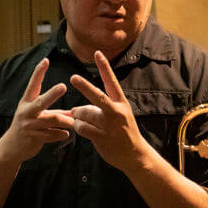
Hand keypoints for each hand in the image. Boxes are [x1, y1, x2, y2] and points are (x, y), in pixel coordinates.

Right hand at [0, 59, 73, 163]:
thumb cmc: (26, 127)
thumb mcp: (35, 116)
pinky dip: (60, 134)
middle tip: (62, 86)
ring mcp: (30, 125)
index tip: (46, 60)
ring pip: (52, 120)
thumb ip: (54, 112)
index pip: (33, 85)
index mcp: (26, 102)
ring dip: (66, 121)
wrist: (11, 148)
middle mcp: (26, 112)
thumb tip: (74, 112)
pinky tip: (65, 134)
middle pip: (41, 102)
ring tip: (75, 122)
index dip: (38, 72)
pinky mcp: (34, 138)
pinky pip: (52, 135)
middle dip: (52, 94)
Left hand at [69, 51, 149, 171]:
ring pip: (84, 114)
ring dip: (78, 116)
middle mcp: (116, 112)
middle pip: (97, 96)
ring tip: (80, 120)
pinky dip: (78, 127)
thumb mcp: (119, 115)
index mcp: (121, 103)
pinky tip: (82, 129)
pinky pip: (82, 128)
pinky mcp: (102, 137)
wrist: (134, 154)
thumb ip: (99, 109)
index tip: (97, 53)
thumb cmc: (123, 132)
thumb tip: (74, 109)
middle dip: (84, 86)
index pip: (111, 81)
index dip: (104, 67)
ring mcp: (109, 125)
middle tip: (73, 78)